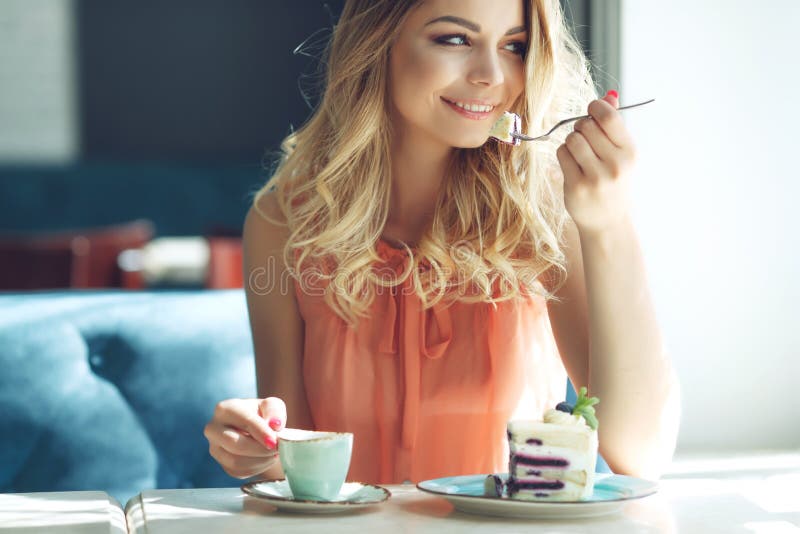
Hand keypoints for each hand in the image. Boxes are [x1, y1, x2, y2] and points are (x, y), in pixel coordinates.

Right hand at [204, 396, 285, 478]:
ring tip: (274, 453)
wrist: (257, 431)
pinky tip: (266, 458)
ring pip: (236, 462)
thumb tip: (275, 424)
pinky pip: (240, 472)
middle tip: (277, 449)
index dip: (260, 432)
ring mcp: (216, 449)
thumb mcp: (272, 405)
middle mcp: (214, 429)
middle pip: (234, 444)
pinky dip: (258, 467)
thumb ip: (274, 409)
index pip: (243, 420)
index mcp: (225, 409)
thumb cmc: (263, 414)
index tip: (274, 441)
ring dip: (260, 460)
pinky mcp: (223, 465)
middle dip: (259, 449)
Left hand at [556, 90, 636, 234]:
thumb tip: (609, 95)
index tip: (590, 110)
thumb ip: (615, 125)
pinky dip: (564, 155)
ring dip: (571, 142)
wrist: (609, 222)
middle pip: (586, 126)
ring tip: (578, 153)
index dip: (595, 108)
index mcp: (630, 152)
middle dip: (581, 127)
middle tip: (584, 138)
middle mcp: (615, 165)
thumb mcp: (622, 154)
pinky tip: (572, 165)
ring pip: (572, 139)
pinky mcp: (576, 187)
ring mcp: (595, 177)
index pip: (609, 117)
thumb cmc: (615, 182)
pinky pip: (561, 155)